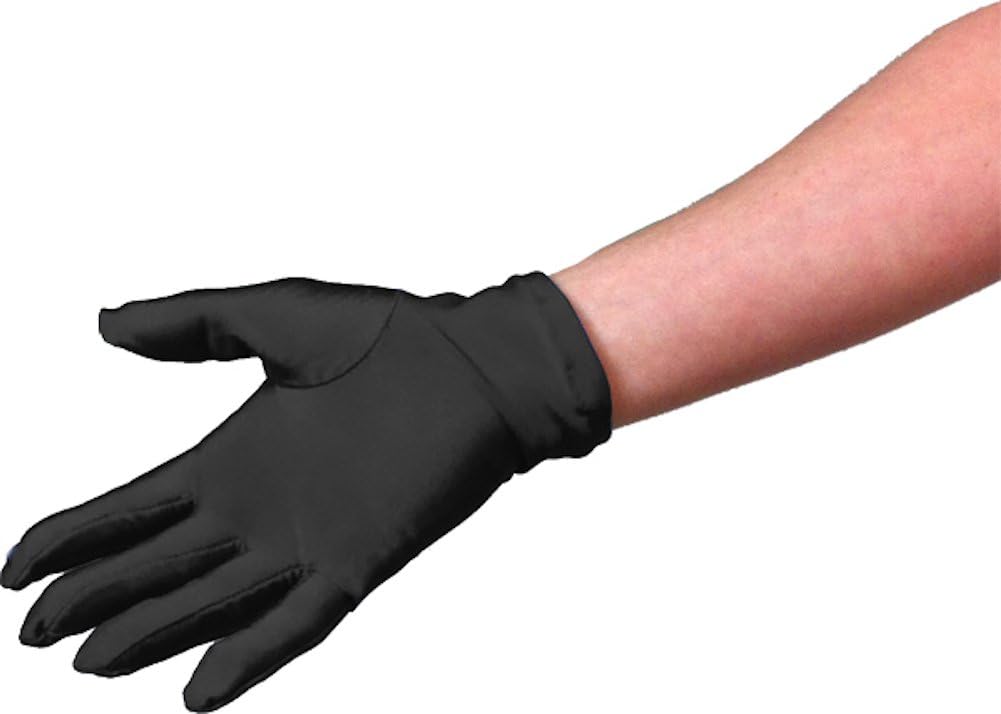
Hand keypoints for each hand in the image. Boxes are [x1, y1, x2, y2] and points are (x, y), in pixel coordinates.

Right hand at [2, 274, 609, 710]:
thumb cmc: (389, 334)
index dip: (76, 538)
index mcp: (234, 456)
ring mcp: (307, 539)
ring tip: (91, 664)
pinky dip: (248, 656)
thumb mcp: (274, 316)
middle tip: (34, 632)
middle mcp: (260, 508)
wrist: (478, 361)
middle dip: (96, 598)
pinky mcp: (360, 559)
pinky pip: (296, 621)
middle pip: (158, 566)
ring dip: (152, 634)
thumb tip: (101, 324)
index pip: (135, 510)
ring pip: (212, 603)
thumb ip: (190, 323)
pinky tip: (197, 693)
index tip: (14, 566)